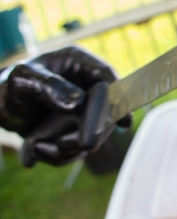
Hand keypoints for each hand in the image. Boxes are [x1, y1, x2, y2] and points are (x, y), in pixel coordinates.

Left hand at [0, 47, 130, 166]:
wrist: (0, 107)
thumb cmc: (9, 85)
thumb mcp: (23, 79)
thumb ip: (49, 87)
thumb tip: (78, 103)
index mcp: (78, 63)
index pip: (106, 76)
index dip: (118, 97)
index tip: (123, 120)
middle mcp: (86, 86)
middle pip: (107, 111)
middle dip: (90, 132)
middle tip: (69, 145)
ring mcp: (84, 110)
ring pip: (94, 135)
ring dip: (69, 149)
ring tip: (37, 147)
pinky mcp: (76, 130)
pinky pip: (77, 149)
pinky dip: (58, 155)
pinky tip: (34, 150)